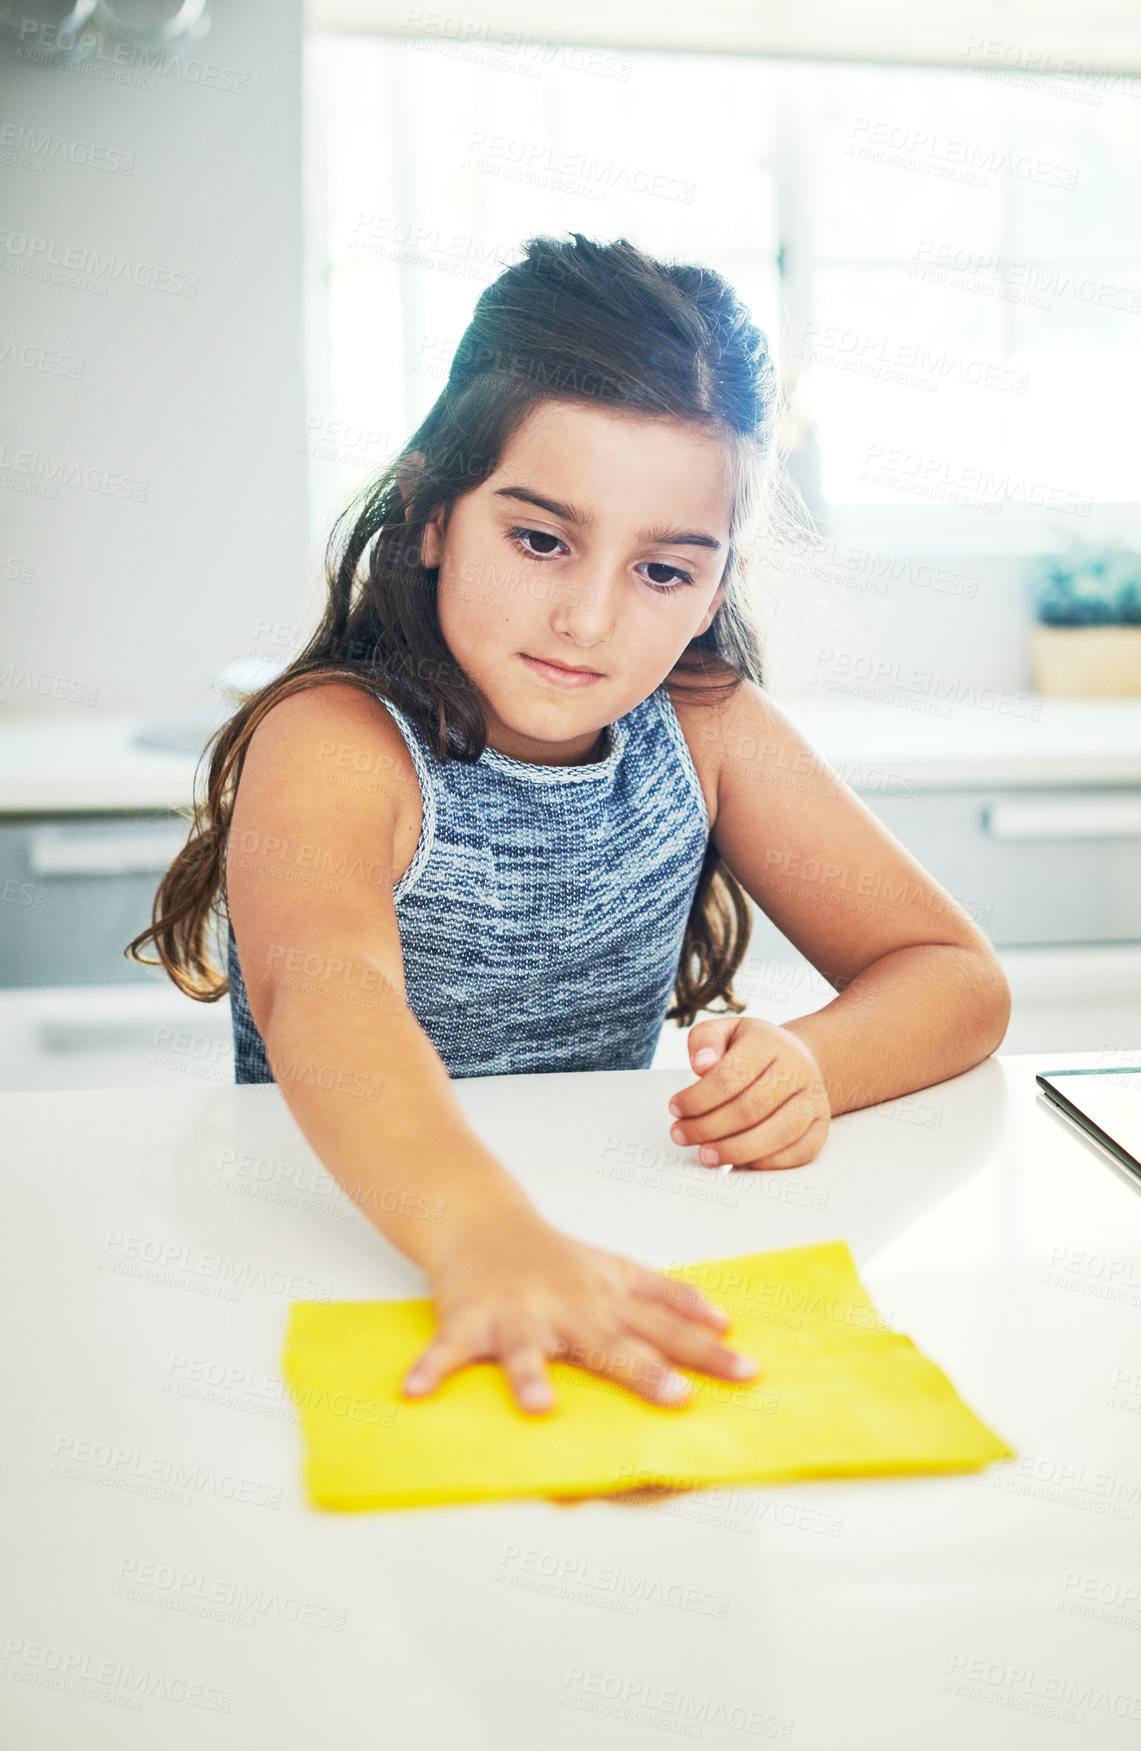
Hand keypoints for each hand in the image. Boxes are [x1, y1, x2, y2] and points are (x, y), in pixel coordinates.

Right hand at [401, 1205, 758, 1416]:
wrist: (480, 1219)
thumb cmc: (552, 1255)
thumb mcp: (615, 1267)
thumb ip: (666, 1295)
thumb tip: (722, 1318)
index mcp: (603, 1299)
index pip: (665, 1328)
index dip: (707, 1351)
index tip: (747, 1372)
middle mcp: (566, 1307)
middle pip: (610, 1343)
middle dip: (644, 1370)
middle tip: (679, 1397)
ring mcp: (516, 1314)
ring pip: (526, 1348)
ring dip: (531, 1376)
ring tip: (540, 1408)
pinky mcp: (467, 1318)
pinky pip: (447, 1348)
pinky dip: (429, 1369)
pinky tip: (415, 1392)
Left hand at [668, 1016, 829, 1169]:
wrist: (797, 1058)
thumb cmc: (752, 1049)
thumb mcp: (725, 1030)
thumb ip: (705, 1040)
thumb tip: (700, 1065)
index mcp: (769, 1042)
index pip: (730, 1076)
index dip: (697, 1098)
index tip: (675, 1108)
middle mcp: (798, 1069)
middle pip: (751, 1108)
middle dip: (708, 1128)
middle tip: (681, 1135)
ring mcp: (814, 1099)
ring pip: (778, 1133)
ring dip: (736, 1150)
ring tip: (706, 1155)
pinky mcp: (822, 1126)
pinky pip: (800, 1152)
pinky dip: (768, 1163)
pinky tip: (738, 1163)